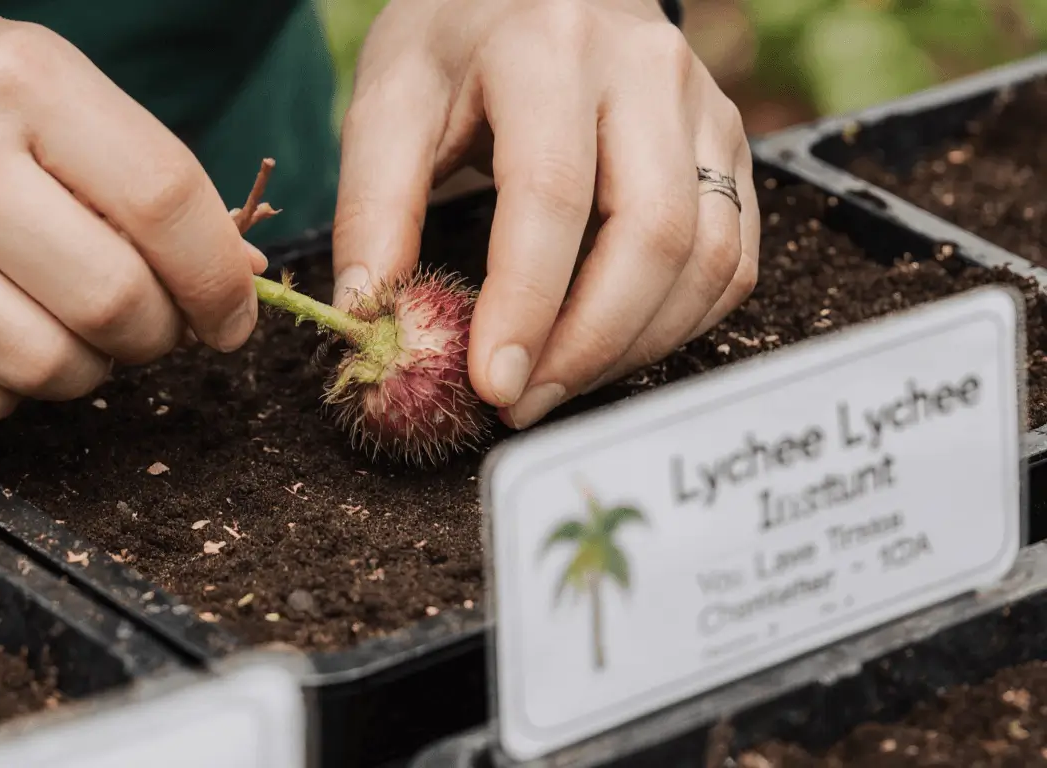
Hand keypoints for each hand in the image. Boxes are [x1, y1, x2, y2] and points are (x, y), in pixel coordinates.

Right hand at [0, 0, 264, 430]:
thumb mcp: (47, 82)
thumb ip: (141, 175)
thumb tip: (239, 277)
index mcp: (19, 80)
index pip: (164, 203)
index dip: (221, 280)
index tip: (232, 313)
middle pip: (111, 303)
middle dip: (161, 334)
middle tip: (152, 323)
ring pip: (42, 369)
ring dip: (89, 371)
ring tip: (74, 330)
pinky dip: (7, 398)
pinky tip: (5, 352)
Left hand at [330, 0, 759, 429]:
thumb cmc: (458, 37)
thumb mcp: (392, 97)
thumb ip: (375, 202)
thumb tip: (367, 315)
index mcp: (548, 47)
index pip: (552, 194)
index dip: (526, 304)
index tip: (492, 384)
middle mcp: (646, 69)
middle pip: (654, 235)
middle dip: (590, 344)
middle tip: (524, 402)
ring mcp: (702, 106)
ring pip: (708, 256)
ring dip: (636, 346)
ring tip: (559, 383)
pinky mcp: (730, 144)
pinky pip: (734, 257)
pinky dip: (680, 323)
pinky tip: (614, 345)